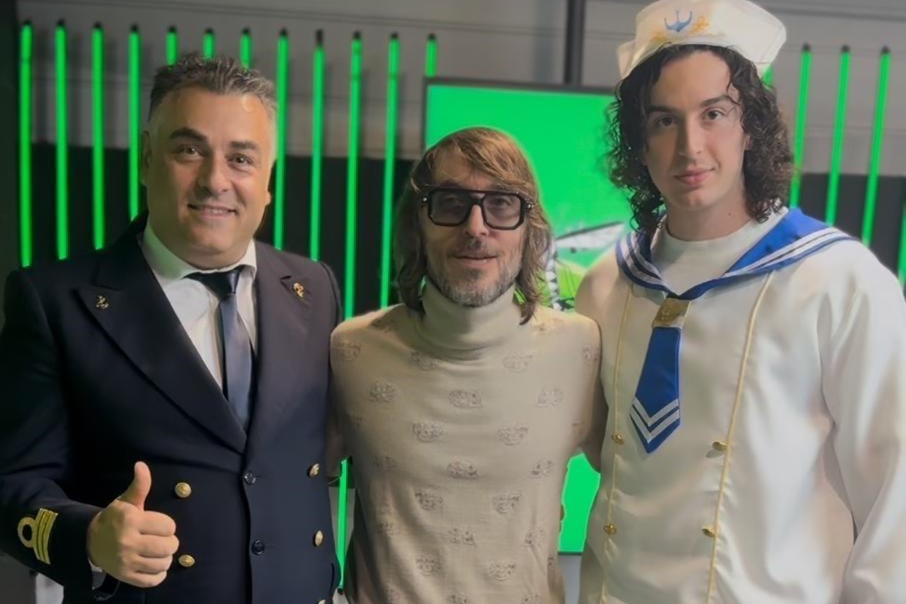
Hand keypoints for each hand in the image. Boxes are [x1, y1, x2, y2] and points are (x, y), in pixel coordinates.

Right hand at [87, 461, 178, 587]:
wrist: (91, 542)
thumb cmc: (115, 519)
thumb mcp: (126, 501)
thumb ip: (139, 486)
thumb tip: (141, 465)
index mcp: (131, 521)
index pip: (168, 526)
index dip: (167, 525)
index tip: (159, 525)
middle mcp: (128, 542)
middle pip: (169, 546)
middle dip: (170, 542)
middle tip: (162, 539)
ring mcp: (126, 562)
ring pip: (163, 563)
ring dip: (166, 558)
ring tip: (159, 552)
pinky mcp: (126, 577)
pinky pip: (153, 580)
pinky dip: (158, 574)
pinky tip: (154, 565)